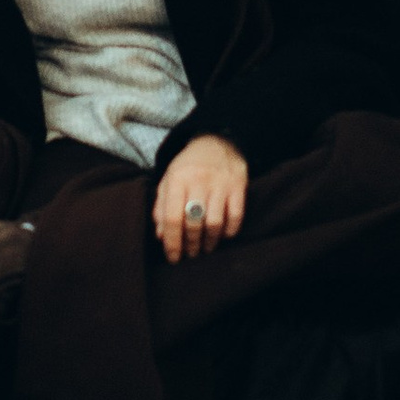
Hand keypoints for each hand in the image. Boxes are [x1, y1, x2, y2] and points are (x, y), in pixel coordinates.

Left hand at [154, 132, 247, 264]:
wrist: (216, 141)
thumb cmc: (188, 167)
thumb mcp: (168, 181)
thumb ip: (161, 207)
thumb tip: (161, 236)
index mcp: (177, 179)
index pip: (172, 217)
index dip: (172, 242)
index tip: (173, 258)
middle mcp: (199, 180)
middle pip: (194, 223)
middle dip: (191, 244)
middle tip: (190, 254)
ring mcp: (220, 183)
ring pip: (215, 222)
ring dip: (210, 241)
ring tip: (206, 248)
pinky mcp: (238, 185)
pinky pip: (236, 215)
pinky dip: (230, 230)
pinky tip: (223, 235)